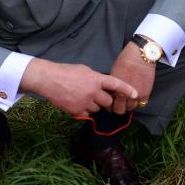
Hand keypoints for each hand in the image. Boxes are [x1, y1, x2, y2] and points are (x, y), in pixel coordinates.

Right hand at [21, 59, 137, 117]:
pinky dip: (84, 111)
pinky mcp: (77, 111)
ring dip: (93, 105)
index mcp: (96, 79)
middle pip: (108, 102)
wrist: (48, 80)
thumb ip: (96, 79)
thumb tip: (104, 86)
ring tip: (81, 96)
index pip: (116, 84)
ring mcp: (85, 102)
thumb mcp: (85, 70)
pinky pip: (87, 115)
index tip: (135, 94)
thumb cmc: (66, 72)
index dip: (127, 89)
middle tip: (97, 96)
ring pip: (97, 109)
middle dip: (105, 101)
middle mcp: (93, 91)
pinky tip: (75, 102)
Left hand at [108, 42, 155, 113]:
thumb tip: (112, 92)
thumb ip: (113, 85)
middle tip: (120, 103)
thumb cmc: (125, 61)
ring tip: (129, 99)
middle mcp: (123, 94)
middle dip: (119, 107)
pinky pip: (141, 104)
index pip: (110, 104)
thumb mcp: (113, 73)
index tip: (111, 103)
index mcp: (114, 89)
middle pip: (120, 109)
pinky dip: (139, 101)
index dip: (110, 105)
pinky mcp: (145, 94)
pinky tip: (137, 96)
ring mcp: (135, 95)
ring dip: (129, 105)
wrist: (140, 56)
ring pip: (131, 108)